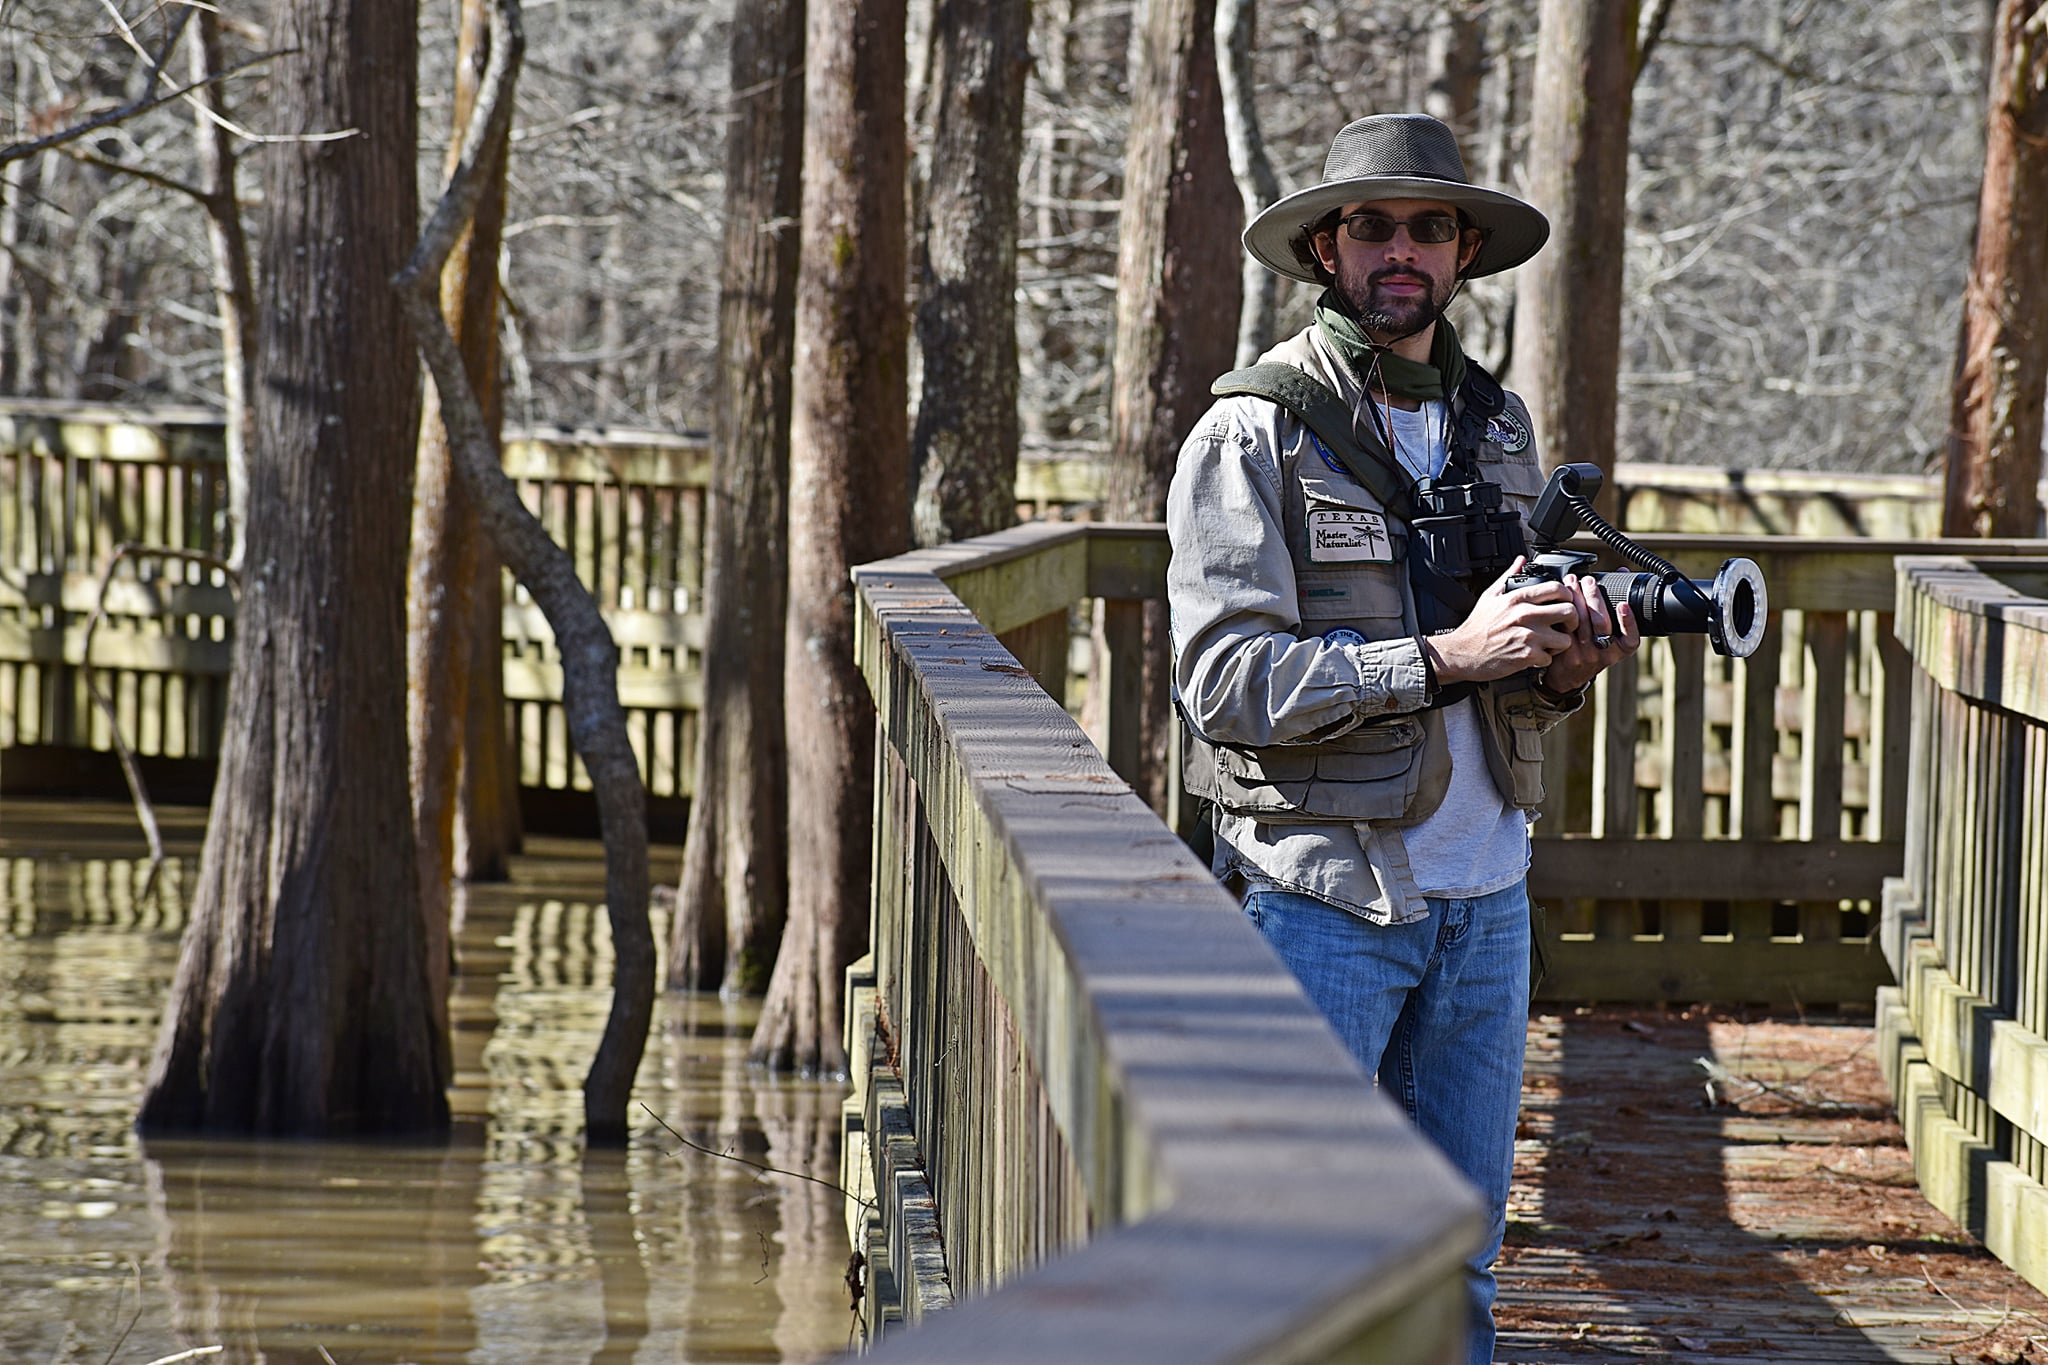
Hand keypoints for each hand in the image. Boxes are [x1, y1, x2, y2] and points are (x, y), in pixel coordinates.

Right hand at [1425, 558, 1580, 683]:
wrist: (1462, 653)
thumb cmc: (1476, 627)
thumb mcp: (1490, 596)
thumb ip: (1509, 576)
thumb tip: (1520, 560)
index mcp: (1518, 598)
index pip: (1557, 588)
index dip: (1567, 595)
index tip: (1564, 602)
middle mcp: (1525, 615)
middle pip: (1569, 611)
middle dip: (1571, 620)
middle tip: (1565, 625)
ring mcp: (1527, 636)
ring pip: (1565, 639)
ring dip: (1560, 643)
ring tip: (1550, 643)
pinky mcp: (1526, 656)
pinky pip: (1549, 658)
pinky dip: (1544, 660)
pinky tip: (1535, 655)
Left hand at [1540, 574, 1640, 692]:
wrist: (1568, 676)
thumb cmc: (1593, 648)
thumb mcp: (1611, 636)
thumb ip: (1617, 607)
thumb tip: (1621, 571)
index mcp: (1619, 650)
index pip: (1630, 639)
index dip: (1629, 622)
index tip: (1624, 604)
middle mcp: (1603, 653)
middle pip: (1601, 624)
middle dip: (1594, 598)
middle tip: (1589, 581)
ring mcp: (1583, 654)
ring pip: (1580, 622)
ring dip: (1576, 598)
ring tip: (1572, 581)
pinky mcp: (1565, 652)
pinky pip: (1564, 628)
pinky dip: (1562, 610)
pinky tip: (1559, 597)